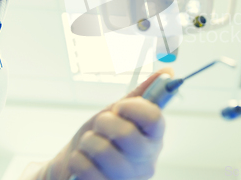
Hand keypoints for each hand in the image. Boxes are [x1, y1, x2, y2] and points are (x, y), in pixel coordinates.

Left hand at [41, 68, 173, 179]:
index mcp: (153, 138)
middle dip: (104, 123)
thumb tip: (168, 72)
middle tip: (100, 125)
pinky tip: (82, 161)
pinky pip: (87, 169)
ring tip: (89, 145)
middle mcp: (146, 161)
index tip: (119, 106)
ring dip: (88, 142)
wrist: (71, 167)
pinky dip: (78, 160)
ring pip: (103, 151)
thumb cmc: (100, 137)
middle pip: (126, 133)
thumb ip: (141, 95)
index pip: (154, 118)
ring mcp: (128, 179)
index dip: (133, 107)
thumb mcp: (118, 113)